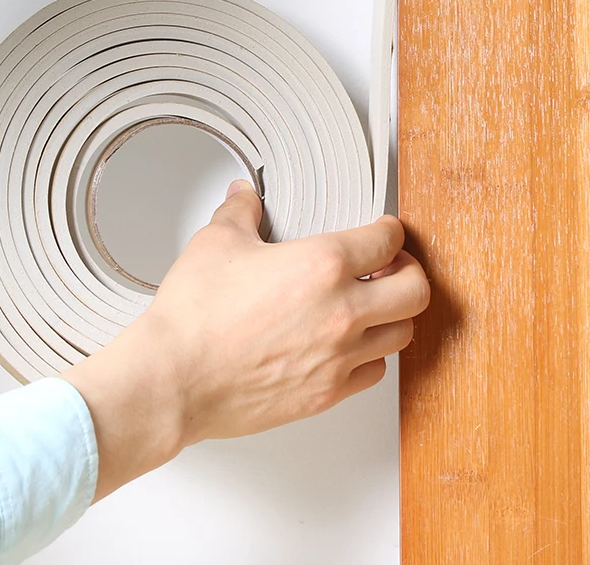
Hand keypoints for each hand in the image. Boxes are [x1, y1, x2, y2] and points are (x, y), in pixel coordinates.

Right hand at [62, 180, 429, 500]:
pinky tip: (350, 344)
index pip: (388, 240)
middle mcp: (341, 311)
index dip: (390, 231)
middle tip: (390, 268)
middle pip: (416, 289)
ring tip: (372, 304)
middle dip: (408, 272)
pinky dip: (370, 355)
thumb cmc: (194, 317)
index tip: (384, 232)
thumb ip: (240, 211)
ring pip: (402, 333)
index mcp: (322, 265)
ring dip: (392, 315)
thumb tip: (244, 196)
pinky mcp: (327, 393)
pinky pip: (374, 372)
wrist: (173, 380)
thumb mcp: (217, 242)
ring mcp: (338, 357)